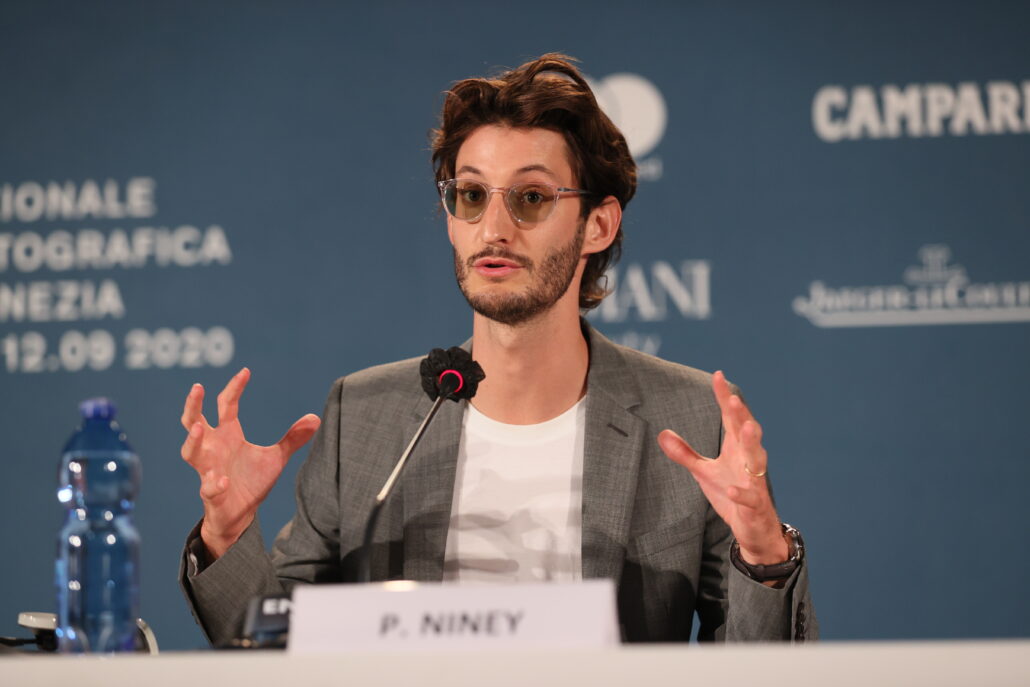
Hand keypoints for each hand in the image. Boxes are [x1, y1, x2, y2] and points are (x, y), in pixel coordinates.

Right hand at [180, 367, 320, 559]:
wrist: (241, 514)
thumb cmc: (251, 480)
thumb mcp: (276, 457)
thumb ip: (292, 438)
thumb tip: (315, 418)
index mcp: (228, 435)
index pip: (226, 405)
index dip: (234, 388)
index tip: (246, 371)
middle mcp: (213, 449)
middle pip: (193, 421)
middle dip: (193, 405)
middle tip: (197, 388)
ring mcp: (208, 470)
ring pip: (190, 452)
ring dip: (192, 440)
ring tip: (197, 428)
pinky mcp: (211, 493)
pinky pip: (208, 488)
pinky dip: (214, 484)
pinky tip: (223, 481)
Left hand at [657, 371, 787, 565]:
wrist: (754, 529)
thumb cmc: (731, 493)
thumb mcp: (703, 472)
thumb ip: (685, 453)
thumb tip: (662, 433)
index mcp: (736, 449)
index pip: (731, 418)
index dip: (724, 397)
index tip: (718, 375)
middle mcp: (748, 460)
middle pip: (747, 433)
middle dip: (741, 415)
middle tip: (733, 399)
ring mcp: (754, 482)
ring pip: (757, 459)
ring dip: (752, 443)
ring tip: (747, 428)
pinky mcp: (755, 505)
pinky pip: (750, 497)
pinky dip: (742, 493)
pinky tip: (733, 489)